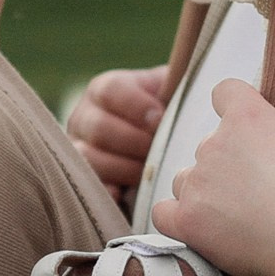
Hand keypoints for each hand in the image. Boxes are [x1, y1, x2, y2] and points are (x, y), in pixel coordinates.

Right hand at [67, 65, 166, 200]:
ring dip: (124, 167)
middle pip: (98, 127)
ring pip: (89, 157)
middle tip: (157, 150)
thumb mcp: (169, 95)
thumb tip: (195, 82)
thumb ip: (176, 86)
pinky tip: (123, 193)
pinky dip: (105, 190)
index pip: (110, 90)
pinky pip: (88, 186)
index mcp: (105, 90)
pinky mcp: (83, 179)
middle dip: (134, 142)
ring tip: (148, 173)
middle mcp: (84, 116)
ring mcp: (79, 148)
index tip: (160, 119)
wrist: (155, 150)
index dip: (136, 105)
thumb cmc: (165, 118)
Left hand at [161, 82, 274, 275]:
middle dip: (226, 166)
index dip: (233, 107)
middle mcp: (215, 143)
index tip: (245, 127)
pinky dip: (178, 222)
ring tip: (234, 217)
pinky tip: (202, 232)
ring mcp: (198, 182)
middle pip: (206, 146)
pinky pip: (164, 214)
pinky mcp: (188, 220)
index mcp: (250, 117)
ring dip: (201, 194)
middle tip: (255, 191)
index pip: (225, 92)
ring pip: (185, 180)